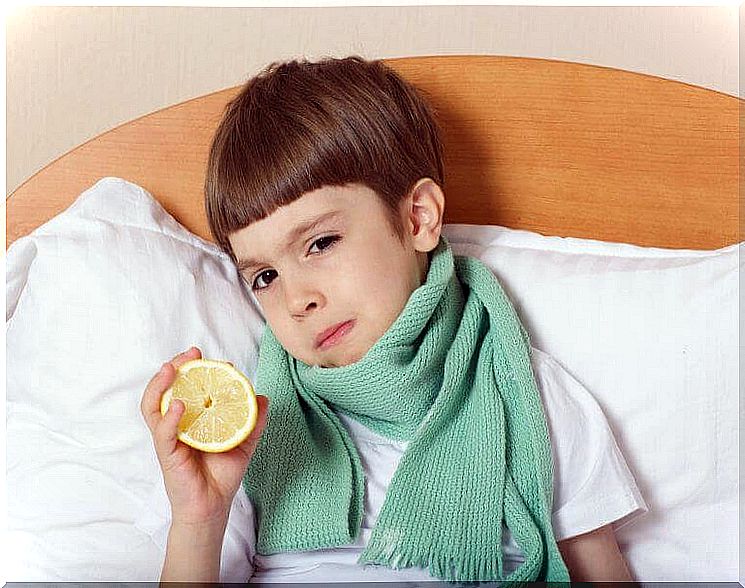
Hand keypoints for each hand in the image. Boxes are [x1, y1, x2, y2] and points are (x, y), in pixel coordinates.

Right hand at [140, 347, 268, 525]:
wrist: (214, 506)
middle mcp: (176, 424)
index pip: (187, 387)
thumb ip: (254, 421)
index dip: (197, 370)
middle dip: (175, 367)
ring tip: (172, 369)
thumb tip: (264, 397)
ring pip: (154, 405)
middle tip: (191, 353)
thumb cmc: (223, 474)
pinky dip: (169, 417)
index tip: (216, 360)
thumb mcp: (245, 442)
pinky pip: (163, 432)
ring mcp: (169, 438)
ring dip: (160, 384)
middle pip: (165, 389)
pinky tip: (179, 405)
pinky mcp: (167, 454)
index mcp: (191, 418)